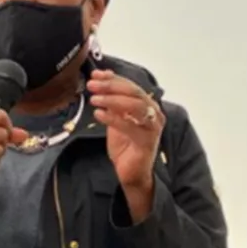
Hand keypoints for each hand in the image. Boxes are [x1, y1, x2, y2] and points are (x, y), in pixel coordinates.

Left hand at [88, 69, 164, 220]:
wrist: (131, 173)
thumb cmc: (126, 146)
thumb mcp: (116, 117)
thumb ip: (112, 100)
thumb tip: (103, 77)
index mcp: (148, 104)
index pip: (130, 86)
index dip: (112, 78)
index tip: (95, 75)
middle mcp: (154, 113)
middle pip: (134, 92)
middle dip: (111, 86)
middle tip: (92, 85)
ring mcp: (152, 127)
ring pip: (134, 106)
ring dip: (112, 100)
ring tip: (94, 99)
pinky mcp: (147, 141)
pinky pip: (130, 126)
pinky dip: (113, 118)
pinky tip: (99, 115)